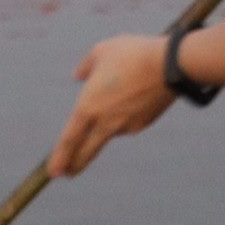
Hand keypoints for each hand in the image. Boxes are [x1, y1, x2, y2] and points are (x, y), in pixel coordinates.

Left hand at [54, 34, 178, 177]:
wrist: (170, 66)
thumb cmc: (131, 54)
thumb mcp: (102, 52)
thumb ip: (86, 66)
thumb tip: (78, 76)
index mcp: (88, 107)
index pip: (69, 139)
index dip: (60, 157)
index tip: (53, 172)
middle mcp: (105, 123)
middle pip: (87, 150)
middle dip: (75, 164)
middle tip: (67, 173)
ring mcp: (126, 126)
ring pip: (110, 130)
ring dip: (107, 123)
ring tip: (117, 93)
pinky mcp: (143, 124)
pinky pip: (128, 123)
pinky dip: (125, 115)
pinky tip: (133, 96)